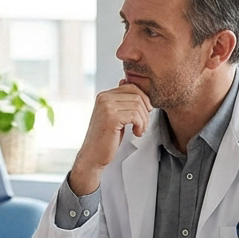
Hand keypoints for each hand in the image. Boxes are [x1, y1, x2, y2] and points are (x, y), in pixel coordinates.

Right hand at [68, 81, 152, 195]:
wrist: (93, 155)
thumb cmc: (105, 138)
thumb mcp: (113, 115)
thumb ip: (120, 101)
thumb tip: (125, 82)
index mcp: (104, 96)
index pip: (131, 87)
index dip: (143, 99)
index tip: (144, 112)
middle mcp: (104, 98)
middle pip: (137, 95)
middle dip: (145, 110)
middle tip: (143, 123)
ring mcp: (107, 107)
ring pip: (138, 105)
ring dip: (144, 120)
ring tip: (139, 129)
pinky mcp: (112, 117)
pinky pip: (135, 115)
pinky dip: (141, 125)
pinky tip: (136, 132)